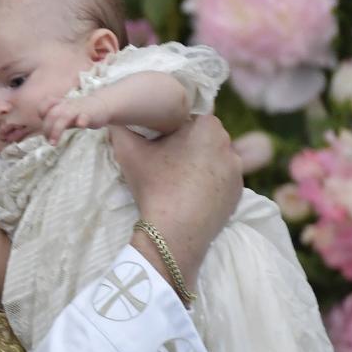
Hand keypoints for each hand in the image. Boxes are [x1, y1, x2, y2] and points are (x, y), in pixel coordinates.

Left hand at [42, 94, 109, 143]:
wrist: (104, 104)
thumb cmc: (81, 112)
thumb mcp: (65, 115)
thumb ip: (55, 122)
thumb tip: (46, 134)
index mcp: (60, 104)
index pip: (45, 105)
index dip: (42, 114)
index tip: (46, 126)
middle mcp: (67, 105)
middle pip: (52, 114)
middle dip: (46, 129)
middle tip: (49, 141)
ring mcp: (78, 109)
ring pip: (64, 116)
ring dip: (56, 130)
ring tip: (53, 143)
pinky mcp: (89, 114)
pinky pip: (84, 116)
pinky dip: (81, 121)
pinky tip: (80, 126)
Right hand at [113, 115, 240, 280]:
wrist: (174, 233)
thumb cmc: (154, 187)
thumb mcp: (128, 152)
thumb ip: (119, 128)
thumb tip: (113, 119)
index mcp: (206, 127)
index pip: (188, 119)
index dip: (171, 130)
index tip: (158, 144)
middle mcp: (228, 145)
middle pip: (203, 137)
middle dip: (187, 145)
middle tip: (166, 163)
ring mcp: (237, 170)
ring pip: (213, 159)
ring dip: (199, 164)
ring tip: (178, 181)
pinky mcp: (238, 192)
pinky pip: (221, 180)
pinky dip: (208, 184)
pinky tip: (190, 195)